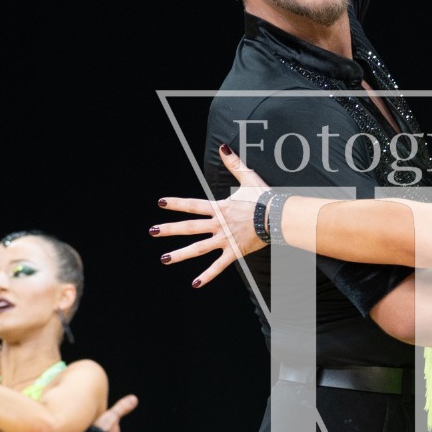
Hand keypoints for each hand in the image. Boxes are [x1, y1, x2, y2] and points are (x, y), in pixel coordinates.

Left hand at [151, 145, 268, 286]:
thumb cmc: (265, 198)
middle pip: (190, 227)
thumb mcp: (248, 178)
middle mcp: (219, 224)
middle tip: (153, 232)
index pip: (193, 205)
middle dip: (170, 229)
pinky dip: (207, 275)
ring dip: (180, 254)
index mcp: (220, 208)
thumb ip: (234, 164)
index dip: (176, 203)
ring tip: (164, 259)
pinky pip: (219, 265)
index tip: (161, 203)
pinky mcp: (235, 251)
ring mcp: (225, 239)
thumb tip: (223, 146)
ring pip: (199, 248)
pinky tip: (195, 284)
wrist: (279, 216)